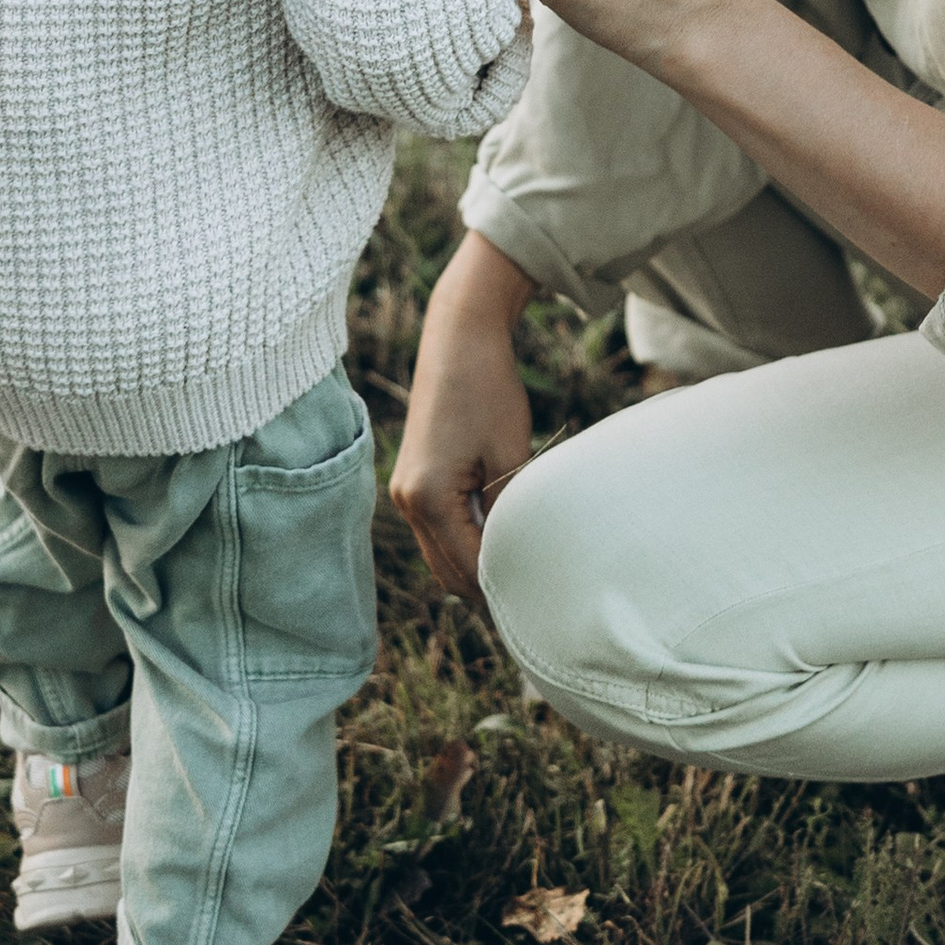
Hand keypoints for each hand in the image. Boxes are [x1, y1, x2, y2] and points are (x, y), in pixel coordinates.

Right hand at [392, 235, 534, 598]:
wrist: (459, 338)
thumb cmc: (489, 391)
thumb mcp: (510, 455)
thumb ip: (512, 511)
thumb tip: (524, 556)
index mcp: (427, 498)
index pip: (468, 568)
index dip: (503, 589)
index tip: (538, 606)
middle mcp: (407, 500)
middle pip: (448, 571)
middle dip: (487, 589)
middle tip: (533, 605)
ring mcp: (405, 490)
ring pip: (441, 554)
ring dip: (474, 568)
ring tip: (521, 579)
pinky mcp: (414, 479)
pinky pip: (438, 529)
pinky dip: (464, 543)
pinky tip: (498, 544)